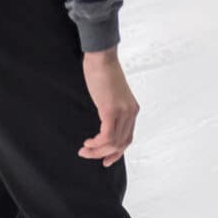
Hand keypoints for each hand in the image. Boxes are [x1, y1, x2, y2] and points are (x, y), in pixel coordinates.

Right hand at [79, 47, 139, 166]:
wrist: (101, 57)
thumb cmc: (103, 72)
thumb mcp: (111, 95)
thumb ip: (111, 109)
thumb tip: (103, 123)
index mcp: (132, 110)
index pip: (127, 138)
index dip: (116, 152)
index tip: (105, 159)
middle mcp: (131, 113)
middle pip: (121, 144)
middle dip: (103, 154)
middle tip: (88, 154)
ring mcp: (122, 112)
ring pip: (113, 142)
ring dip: (97, 150)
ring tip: (85, 149)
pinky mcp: (111, 109)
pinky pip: (107, 135)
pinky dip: (97, 143)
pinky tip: (88, 142)